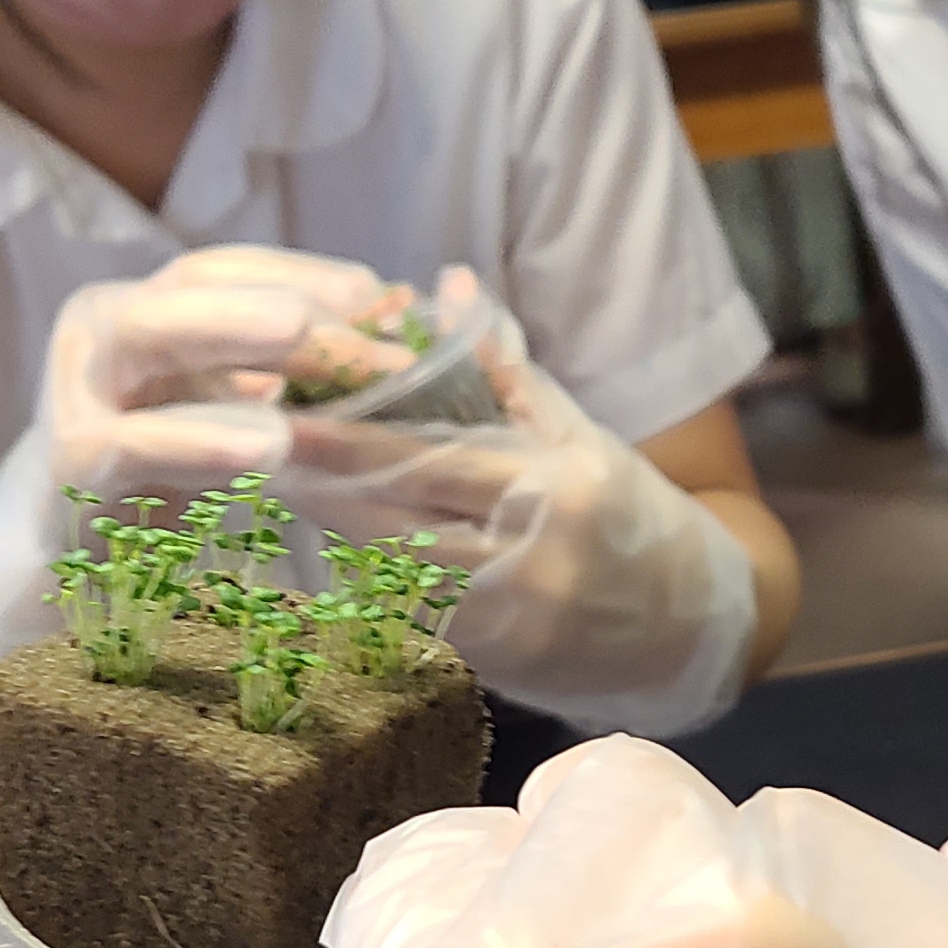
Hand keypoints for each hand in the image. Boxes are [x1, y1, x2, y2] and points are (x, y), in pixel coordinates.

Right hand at [0, 245, 387, 658]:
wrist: (76, 555)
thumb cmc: (164, 470)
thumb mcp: (229, 405)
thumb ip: (294, 363)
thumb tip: (396, 306)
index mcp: (144, 308)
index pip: (222, 269)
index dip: (301, 272)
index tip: (380, 293)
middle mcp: (103, 331)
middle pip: (190, 289)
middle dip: (277, 295)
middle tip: (361, 307)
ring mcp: (77, 390)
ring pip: (148, 335)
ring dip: (230, 332)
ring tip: (302, 334)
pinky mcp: (71, 463)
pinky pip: (135, 442)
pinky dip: (199, 439)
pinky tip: (265, 446)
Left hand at [271, 268, 758, 734]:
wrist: (689, 630)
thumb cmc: (631, 516)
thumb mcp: (583, 436)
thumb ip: (508, 371)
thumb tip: (450, 287)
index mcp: (559, 483)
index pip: (434, 450)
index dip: (353, 435)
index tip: (290, 408)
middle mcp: (533, 554)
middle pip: (400, 510)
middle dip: (322, 477)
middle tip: (258, 442)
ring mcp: (510, 615)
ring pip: (393, 564)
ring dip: (331, 525)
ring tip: (278, 484)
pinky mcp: (494, 661)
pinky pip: (410, 609)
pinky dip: (366, 573)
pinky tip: (329, 542)